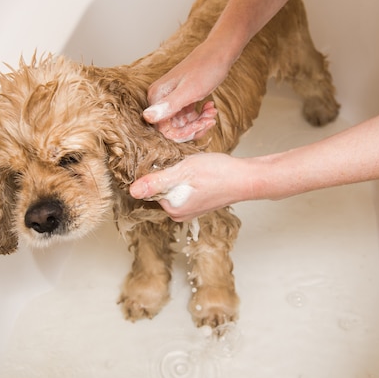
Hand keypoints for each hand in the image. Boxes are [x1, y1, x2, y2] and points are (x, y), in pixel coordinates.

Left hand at [129, 153, 247, 220]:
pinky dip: (188, 179)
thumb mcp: (183, 172)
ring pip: (174, 187)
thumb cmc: (218, 173)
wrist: (246, 178)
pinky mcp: (198, 205)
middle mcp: (180, 214)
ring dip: (180, 175)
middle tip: (186, 164)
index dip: (159, 170)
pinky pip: (184, 190)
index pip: (151, 188)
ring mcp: (190, 211)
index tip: (173, 163)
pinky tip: (199, 173)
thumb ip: (157, 182)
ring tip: (194, 168)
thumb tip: (133, 190)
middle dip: (169, 173)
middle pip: (162, 189)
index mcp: (173, 209)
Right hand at [144, 42, 232, 141]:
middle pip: (173, 129)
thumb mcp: (189, 91)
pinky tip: (210, 107)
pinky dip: (201, 117)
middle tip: (210, 120)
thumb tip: (147, 117)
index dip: (183, 133)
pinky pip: (188, 118)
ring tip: (212, 112)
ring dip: (199, 122)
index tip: (200, 125)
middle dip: (193, 128)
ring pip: (182, 124)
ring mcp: (171, 100)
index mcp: (157, 97)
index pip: (163, 129)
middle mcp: (160, 99)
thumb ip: (168, 105)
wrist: (219, 53)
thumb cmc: (205, 69)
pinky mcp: (182, 99)